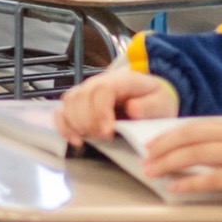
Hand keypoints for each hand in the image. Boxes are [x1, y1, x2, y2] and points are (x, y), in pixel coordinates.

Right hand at [55, 67, 178, 142]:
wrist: (149, 100)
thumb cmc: (154, 102)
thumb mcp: (161, 103)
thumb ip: (150, 105)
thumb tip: (132, 108)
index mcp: (120, 80)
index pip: (101, 90)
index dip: (100, 111)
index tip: (108, 131)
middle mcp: (97, 82)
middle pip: (81, 97)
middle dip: (89, 122)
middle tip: (105, 137)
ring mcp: (84, 92)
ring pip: (68, 104)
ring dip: (76, 125)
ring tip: (93, 138)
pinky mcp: (77, 105)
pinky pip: (61, 113)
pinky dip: (64, 127)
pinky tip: (75, 140)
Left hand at [135, 119, 221, 202]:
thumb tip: (210, 150)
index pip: (197, 127)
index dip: (171, 134)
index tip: (153, 143)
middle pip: (190, 137)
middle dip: (163, 147)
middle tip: (145, 158)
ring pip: (196, 154)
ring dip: (169, 162)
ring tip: (151, 171)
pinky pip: (213, 178)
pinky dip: (190, 181)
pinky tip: (175, 187)